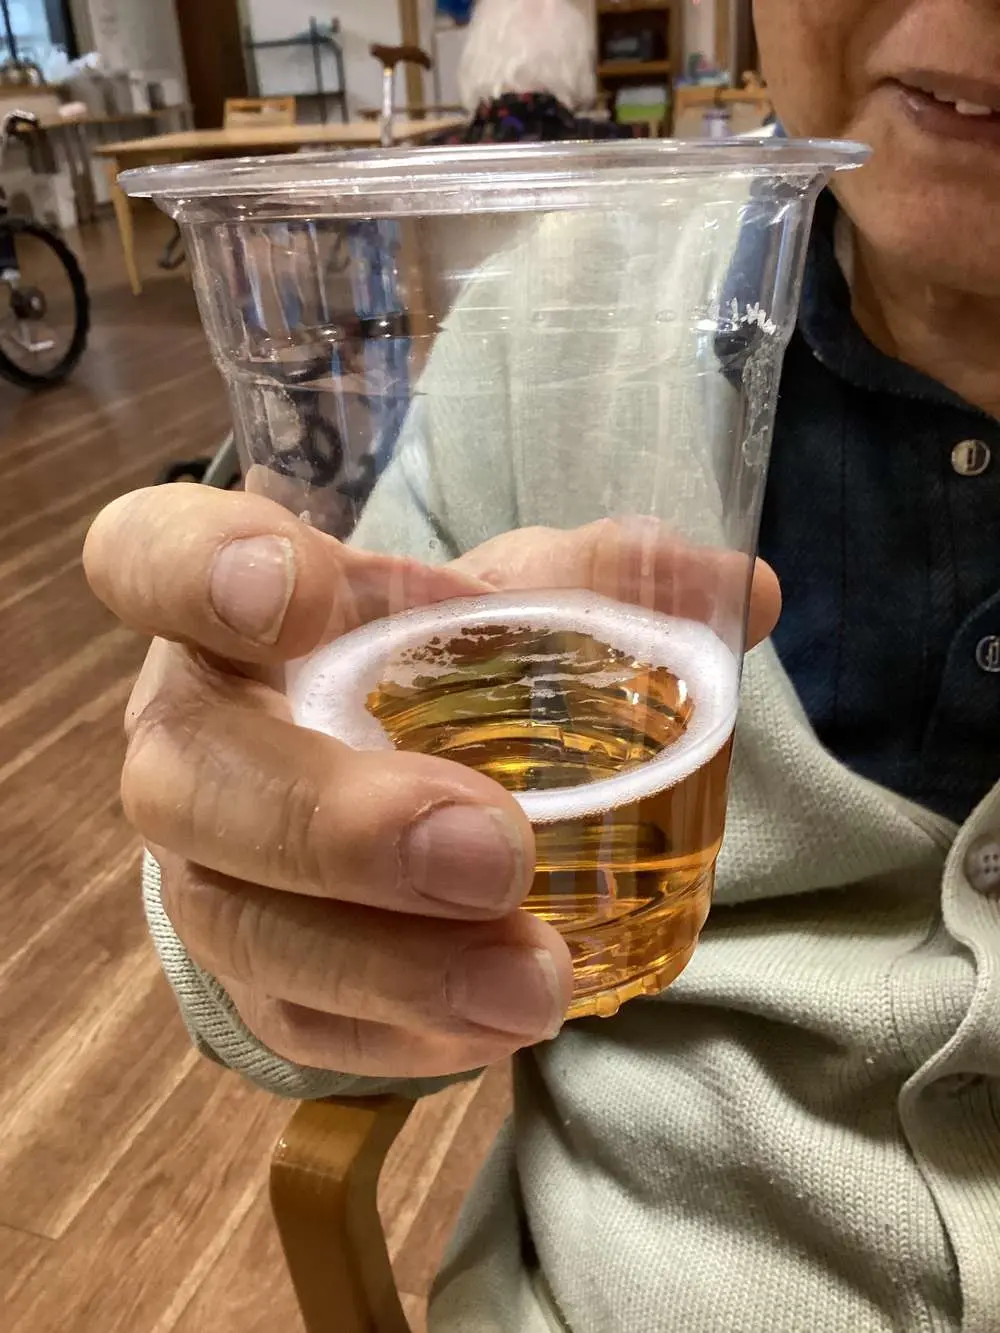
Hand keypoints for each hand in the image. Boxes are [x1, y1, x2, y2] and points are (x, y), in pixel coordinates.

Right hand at [85, 488, 778, 1078]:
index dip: (199, 572)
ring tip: (531, 983)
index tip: (301, 596)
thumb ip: (602, 585)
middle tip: (489, 849)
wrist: (362, 782)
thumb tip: (743, 594)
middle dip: (333, 822)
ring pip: (244, 928)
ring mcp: (211, 871)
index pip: (148, 559)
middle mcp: (193, 740)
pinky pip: (299, 1022)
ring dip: (386, 964)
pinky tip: (496, 1031)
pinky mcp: (255, 976)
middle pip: (192, 782)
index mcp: (229, 611)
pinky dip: (398, 1034)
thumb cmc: (417, 663)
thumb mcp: (499, 601)